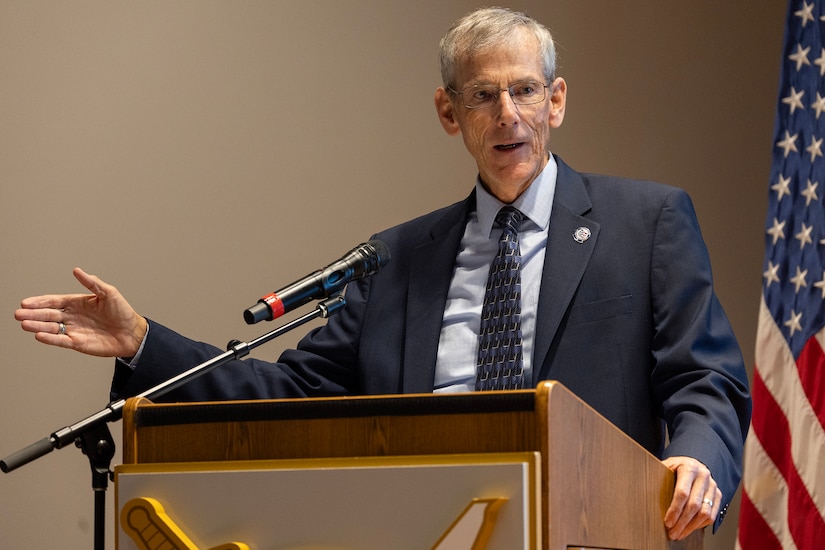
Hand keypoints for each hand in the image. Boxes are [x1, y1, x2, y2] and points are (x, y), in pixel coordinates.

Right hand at [15, 267, 146, 358]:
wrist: (132, 333)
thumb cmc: (122, 312)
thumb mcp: (109, 293)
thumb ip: (92, 283)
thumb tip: (77, 270)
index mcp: (78, 303)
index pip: (54, 301)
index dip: (40, 302)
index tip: (26, 302)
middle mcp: (73, 316)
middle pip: (48, 314)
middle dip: (33, 314)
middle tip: (18, 313)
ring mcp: (74, 330)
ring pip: (51, 327)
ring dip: (37, 325)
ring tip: (24, 323)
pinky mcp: (77, 343)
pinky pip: (60, 340)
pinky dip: (50, 338)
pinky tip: (39, 335)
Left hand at [662, 456, 720, 539]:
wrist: (692, 463)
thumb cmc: (675, 467)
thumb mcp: (666, 467)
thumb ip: (659, 477)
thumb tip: (642, 491)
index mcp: (689, 467)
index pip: (682, 493)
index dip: (674, 510)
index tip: (667, 522)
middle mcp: (704, 475)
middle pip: (694, 505)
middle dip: (682, 522)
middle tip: (672, 533)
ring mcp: (713, 486)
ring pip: (705, 513)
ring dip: (691, 527)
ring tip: (679, 534)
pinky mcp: (718, 495)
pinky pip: (712, 515)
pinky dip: (700, 525)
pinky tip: (689, 528)